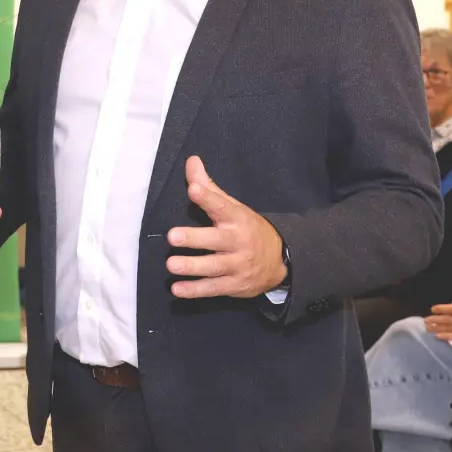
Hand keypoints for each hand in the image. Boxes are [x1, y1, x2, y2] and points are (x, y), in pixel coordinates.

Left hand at [166, 156, 287, 298]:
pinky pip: (214, 288)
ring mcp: (237, 265)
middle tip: (173, 236)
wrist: (280, 261)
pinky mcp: (235, 285)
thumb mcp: (233, 207)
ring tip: (171, 265)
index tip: (193, 189)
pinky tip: (177, 290)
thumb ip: (209, 187)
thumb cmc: (247, 229)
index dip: (207, 198)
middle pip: (216, 240)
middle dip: (194, 238)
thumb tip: (191, 161)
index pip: (221, 206)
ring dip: (192, 267)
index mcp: (237, 219)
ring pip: (214, 267)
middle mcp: (238, 242)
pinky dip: (195, 291)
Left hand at [426, 300, 451, 344]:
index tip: (432, 309)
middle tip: (425, 320)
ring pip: (448, 327)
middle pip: (446, 318)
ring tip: (427, 328)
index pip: (450, 308)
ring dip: (436, 328)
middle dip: (434, 319)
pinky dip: (446, 336)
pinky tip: (438, 336)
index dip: (440, 308)